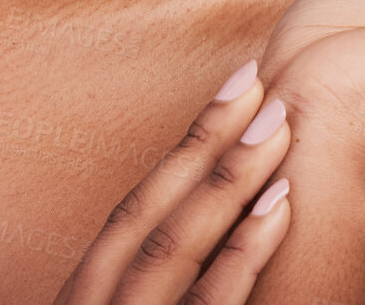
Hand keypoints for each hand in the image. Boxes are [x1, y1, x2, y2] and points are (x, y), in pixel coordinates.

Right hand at [53, 59, 294, 303]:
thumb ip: (142, 292)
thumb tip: (192, 244)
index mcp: (85, 294)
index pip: (135, 210)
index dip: (182, 150)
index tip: (229, 97)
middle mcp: (97, 301)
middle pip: (151, 209)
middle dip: (205, 141)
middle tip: (254, 82)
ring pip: (174, 244)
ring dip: (228, 178)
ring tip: (276, 125)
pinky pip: (206, 304)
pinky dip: (241, 253)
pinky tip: (278, 207)